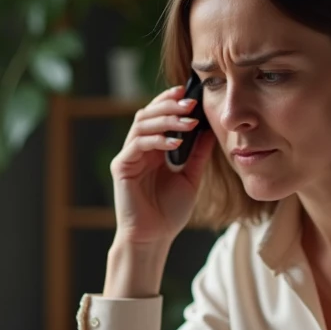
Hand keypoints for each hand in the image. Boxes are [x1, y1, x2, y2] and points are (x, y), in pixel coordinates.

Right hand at [110, 84, 215, 246]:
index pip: (158, 114)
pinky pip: (137, 144)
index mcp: (153, 149)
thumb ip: (197, 154)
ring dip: (166, 119)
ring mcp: (128, 156)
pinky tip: (175, 142)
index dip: (171, 100)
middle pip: (148, 112)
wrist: (154, 237)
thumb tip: (209, 130)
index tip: (190, 92)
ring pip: (142, 124)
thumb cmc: (169, 212)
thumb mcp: (191, 177)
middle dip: (169, 104)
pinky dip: (157, 139)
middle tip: (191, 103)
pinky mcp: (121, 167)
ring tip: (188, 121)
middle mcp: (138, 149)